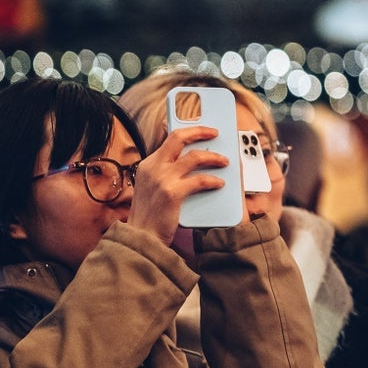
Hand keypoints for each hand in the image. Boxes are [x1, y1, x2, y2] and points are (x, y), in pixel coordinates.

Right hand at [129, 126, 229, 245]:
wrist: (142, 238)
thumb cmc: (151, 215)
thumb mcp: (152, 187)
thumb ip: (166, 172)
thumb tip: (193, 160)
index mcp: (148, 165)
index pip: (170, 139)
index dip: (188, 131)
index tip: (202, 129)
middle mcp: (153, 168)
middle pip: (179, 138)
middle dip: (200, 131)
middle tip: (215, 133)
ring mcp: (162, 179)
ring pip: (194, 157)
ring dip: (213, 157)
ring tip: (224, 161)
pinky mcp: (172, 193)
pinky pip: (199, 180)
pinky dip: (212, 180)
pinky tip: (219, 183)